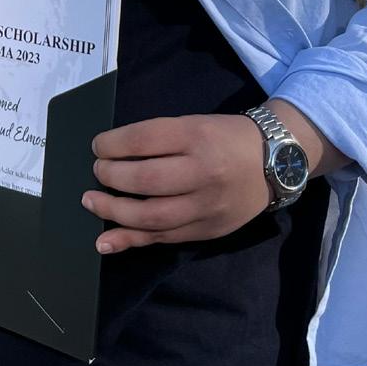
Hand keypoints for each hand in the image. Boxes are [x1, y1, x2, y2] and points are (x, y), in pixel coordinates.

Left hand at [82, 114, 271, 253]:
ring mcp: (205, 205)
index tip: (97, 146)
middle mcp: (202, 172)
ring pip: (151, 215)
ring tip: (91, 201)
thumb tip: (113, 153)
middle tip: (97, 170)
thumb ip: (158, 138)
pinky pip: (162, 239)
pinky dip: (130, 241)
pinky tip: (104, 242)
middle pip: (145, 179)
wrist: (275, 163)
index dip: (112, 144)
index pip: (144, 140)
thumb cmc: (225, 137)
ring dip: (113, 210)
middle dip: (110, 176)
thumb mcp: (194, 123)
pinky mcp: (206, 230)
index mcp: (197, 136)